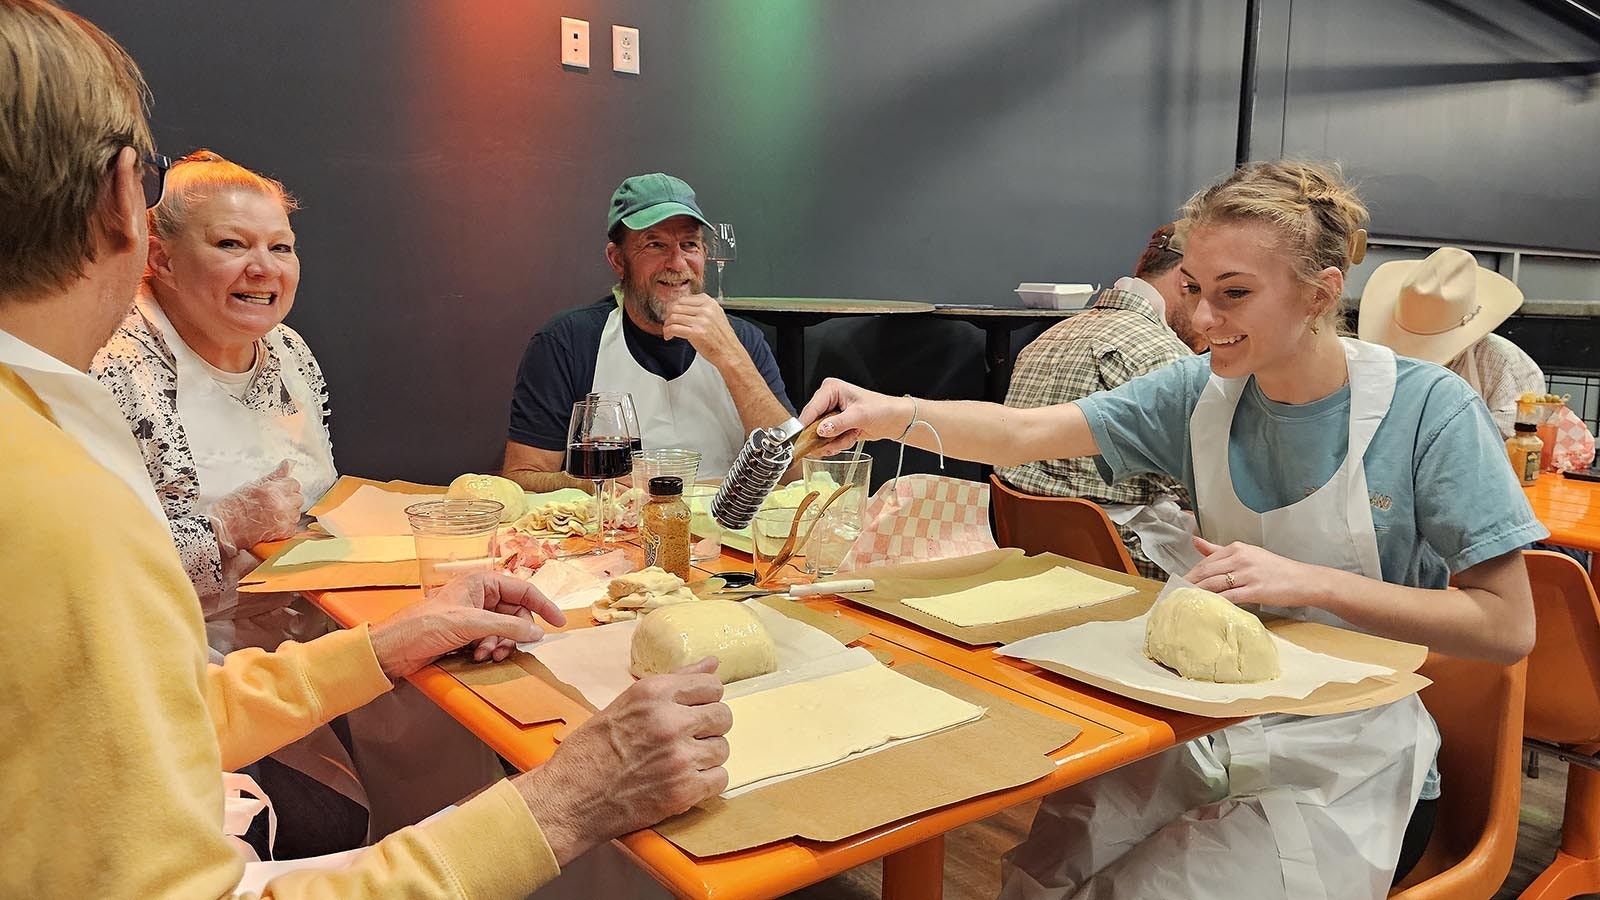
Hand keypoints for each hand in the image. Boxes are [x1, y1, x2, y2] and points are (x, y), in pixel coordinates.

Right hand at [208, 459, 303, 551]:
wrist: (223, 529)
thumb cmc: (233, 507)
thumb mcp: (252, 486)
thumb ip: (274, 476)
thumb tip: (288, 464)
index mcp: (272, 490)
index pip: (294, 483)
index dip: (285, 487)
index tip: (278, 491)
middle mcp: (280, 505)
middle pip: (298, 498)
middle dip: (288, 499)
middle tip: (273, 503)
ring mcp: (283, 520)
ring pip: (297, 513)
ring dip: (288, 513)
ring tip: (271, 514)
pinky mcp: (283, 533)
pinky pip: (293, 526)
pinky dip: (285, 526)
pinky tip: (272, 524)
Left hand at [368, 572, 564, 679]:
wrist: (393, 650)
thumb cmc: (425, 626)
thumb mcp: (471, 624)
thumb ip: (508, 626)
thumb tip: (538, 631)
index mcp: (481, 582)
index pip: (523, 589)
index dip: (543, 605)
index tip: (559, 623)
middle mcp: (479, 596)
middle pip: (515, 613)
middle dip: (514, 633)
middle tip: (506, 649)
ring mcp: (472, 615)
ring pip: (504, 629)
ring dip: (500, 645)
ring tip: (486, 655)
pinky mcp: (466, 633)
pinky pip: (491, 640)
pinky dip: (490, 650)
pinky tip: (478, 657)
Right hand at [513, 657, 730, 865]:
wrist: (568, 799)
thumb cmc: (590, 751)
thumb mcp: (626, 704)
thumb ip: (674, 682)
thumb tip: (712, 663)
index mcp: (653, 693)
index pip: (711, 685)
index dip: (705, 698)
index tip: (694, 710)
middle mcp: (670, 721)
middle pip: (723, 716)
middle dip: (709, 727)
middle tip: (687, 738)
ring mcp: (679, 757)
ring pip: (722, 748)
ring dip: (706, 756)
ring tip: (679, 762)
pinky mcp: (683, 791)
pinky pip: (720, 779)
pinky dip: (706, 782)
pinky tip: (684, 781)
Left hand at [661, 293, 744, 368]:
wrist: (729, 352)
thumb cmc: (722, 338)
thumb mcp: (716, 315)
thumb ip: (702, 308)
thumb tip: (682, 307)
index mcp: (710, 303)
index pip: (683, 299)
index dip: (674, 306)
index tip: (672, 313)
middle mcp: (705, 310)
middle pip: (676, 307)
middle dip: (668, 315)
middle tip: (668, 322)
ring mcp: (701, 321)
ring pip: (673, 317)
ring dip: (667, 325)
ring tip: (668, 330)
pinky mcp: (695, 333)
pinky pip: (674, 328)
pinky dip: (668, 332)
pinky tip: (669, 336)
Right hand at [800, 377, 915, 453]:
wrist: (894, 420)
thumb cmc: (882, 409)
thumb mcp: (860, 415)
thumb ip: (839, 423)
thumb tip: (821, 430)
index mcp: (831, 389)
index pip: (811, 409)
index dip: (806, 425)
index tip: (802, 440)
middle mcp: (828, 400)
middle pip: (812, 424)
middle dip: (825, 437)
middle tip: (835, 442)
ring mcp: (830, 414)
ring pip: (819, 435)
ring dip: (835, 442)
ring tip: (850, 436)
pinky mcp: (834, 425)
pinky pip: (828, 440)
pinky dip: (839, 443)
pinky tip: (851, 437)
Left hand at [1182, 536, 1328, 608]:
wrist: (1304, 581)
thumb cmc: (1276, 570)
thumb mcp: (1248, 554)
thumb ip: (1219, 550)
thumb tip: (1196, 541)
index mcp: (1238, 548)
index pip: (1206, 561)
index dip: (1191, 573)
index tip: (1180, 583)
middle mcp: (1241, 558)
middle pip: (1206, 572)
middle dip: (1189, 584)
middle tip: (1176, 595)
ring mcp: (1248, 574)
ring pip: (1214, 584)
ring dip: (1197, 594)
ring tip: (1185, 602)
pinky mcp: (1255, 590)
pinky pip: (1229, 596)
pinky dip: (1215, 602)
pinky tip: (1206, 607)